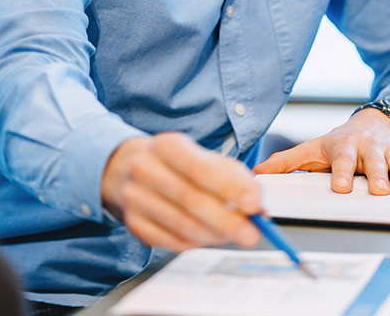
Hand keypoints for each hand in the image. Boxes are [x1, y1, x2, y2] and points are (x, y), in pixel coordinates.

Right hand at [101, 132, 261, 251]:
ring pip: (181, 224)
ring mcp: (134, 195)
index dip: (229, 188)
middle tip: (250, 234)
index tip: (254, 204)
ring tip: (232, 235)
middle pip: (190, 199)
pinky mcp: (133, 221)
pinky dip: (195, 243)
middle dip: (226, 220)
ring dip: (213, 234)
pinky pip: (170, 240)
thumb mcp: (204, 157)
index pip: (199, 168)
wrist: (134, 167)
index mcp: (165, 145)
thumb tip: (256, 204)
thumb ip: (233, 176)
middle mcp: (145, 167)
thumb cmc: (179, 164)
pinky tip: (207, 237)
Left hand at [252, 108, 389, 194]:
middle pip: (374, 160)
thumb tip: (258, 172)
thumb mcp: (312, 149)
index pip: (342, 159)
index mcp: (344, 146)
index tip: (340, 187)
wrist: (372, 123)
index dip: (342, 172)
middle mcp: (368, 146)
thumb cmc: (340, 143)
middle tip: (378, 190)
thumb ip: (287, 162)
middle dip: (377, 173)